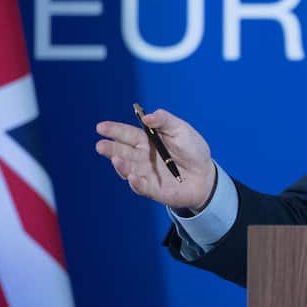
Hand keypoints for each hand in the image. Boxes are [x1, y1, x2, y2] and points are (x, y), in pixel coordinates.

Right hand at [95, 108, 215, 209]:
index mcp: (146, 140)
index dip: (113, 130)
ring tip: (116, 159)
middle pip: (122, 152)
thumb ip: (165, 121)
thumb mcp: (181, 129)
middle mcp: (141, 157)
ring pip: (128, 170)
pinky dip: (136, 183)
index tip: (100, 127)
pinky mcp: (153, 189)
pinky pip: (141, 187)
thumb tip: (146, 117)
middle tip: (100, 145)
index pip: (126, 134)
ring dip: (121, 165)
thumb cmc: (192, 149)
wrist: (206, 174)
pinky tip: (132, 177)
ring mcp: (145, 174)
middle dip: (110, 149)